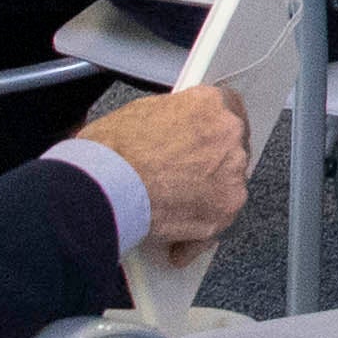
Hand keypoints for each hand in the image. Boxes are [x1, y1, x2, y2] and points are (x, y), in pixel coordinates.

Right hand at [85, 80, 254, 276]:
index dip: (213, 128)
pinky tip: (174, 233)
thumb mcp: (141, 112)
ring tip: (171, 205)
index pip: (229, 109)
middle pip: (231, 148)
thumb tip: (174, 130)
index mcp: (210, 104)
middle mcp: (230, 136)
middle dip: (211, 162)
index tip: (205, 140)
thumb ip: (173, 118)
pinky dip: (198, 227)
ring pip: (228, 184)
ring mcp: (232, 174)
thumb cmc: (112, 150)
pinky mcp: (226, 209)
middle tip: (182, 175)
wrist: (104, 187)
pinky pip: (218, 218)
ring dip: (206, 194)